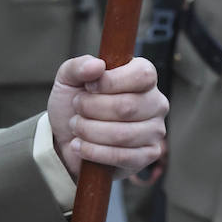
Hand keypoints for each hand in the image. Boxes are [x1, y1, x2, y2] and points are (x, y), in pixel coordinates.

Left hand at [47, 56, 167, 179]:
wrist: (66, 137)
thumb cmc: (74, 104)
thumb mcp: (68, 79)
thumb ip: (78, 66)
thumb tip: (97, 65)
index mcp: (142, 77)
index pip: (142, 75)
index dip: (111, 82)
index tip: (89, 87)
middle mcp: (155, 102)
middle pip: (128, 106)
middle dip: (91, 108)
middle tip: (77, 108)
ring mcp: (155, 130)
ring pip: (123, 134)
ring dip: (89, 131)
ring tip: (76, 127)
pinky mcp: (148, 155)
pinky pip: (122, 156)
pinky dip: (93, 152)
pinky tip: (79, 146)